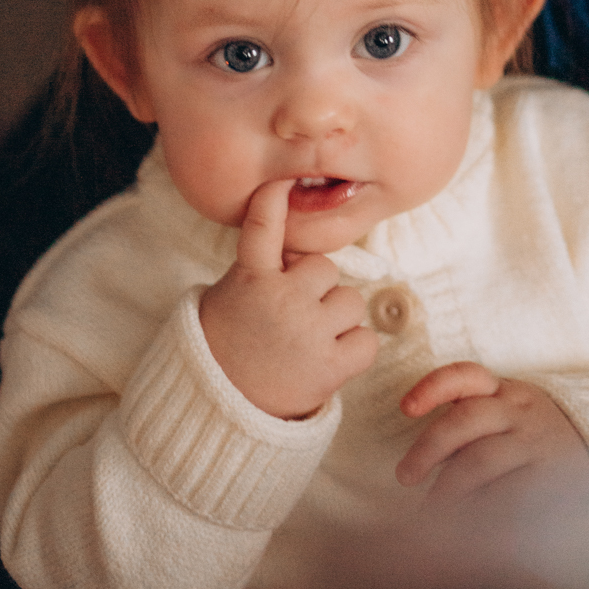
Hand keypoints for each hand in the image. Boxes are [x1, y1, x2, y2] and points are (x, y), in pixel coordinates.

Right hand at [199, 179, 377, 418]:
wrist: (222, 408)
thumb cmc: (232, 341)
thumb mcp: (233, 293)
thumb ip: (264, 262)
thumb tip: (295, 230)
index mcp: (250, 279)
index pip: (262, 230)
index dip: (272, 201)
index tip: (280, 181)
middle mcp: (281, 301)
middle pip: (325, 269)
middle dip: (315, 289)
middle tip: (290, 316)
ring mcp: (307, 333)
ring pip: (349, 301)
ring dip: (335, 319)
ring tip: (306, 341)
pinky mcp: (330, 368)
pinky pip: (366, 340)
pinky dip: (353, 348)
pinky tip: (328, 358)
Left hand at [396, 362, 588, 503]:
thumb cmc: (534, 432)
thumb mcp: (508, 411)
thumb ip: (469, 420)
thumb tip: (416, 459)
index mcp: (504, 391)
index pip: (465, 376)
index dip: (432, 388)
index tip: (405, 408)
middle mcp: (518, 412)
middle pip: (464, 421)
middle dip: (427, 449)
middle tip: (405, 476)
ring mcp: (534, 444)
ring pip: (480, 461)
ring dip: (447, 488)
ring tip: (430, 510)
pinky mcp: (548, 478)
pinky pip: (505, 495)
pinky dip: (479, 511)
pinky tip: (465, 525)